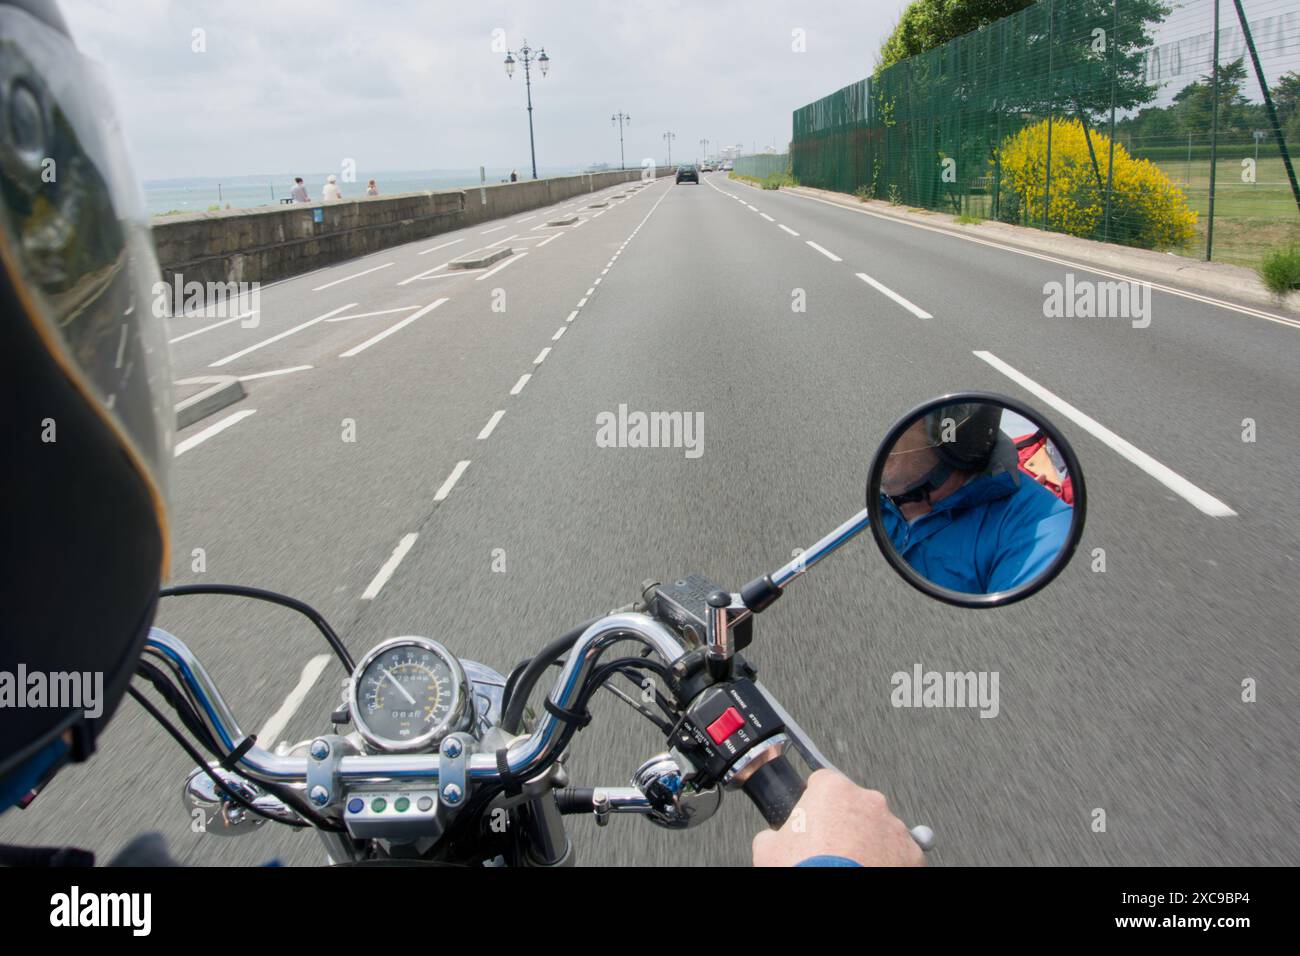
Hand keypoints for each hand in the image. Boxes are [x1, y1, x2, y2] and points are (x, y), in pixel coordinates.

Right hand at [751, 769, 923, 866]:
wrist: (838, 897)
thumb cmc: (804, 868)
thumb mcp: (768, 849)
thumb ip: (772, 833)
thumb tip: (771, 838)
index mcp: (833, 789)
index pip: (822, 781)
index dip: (814, 800)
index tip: (811, 816)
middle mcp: (868, 800)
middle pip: (854, 803)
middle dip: (844, 821)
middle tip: (829, 847)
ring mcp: (894, 826)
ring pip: (880, 827)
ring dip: (868, 840)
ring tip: (853, 863)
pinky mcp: (912, 853)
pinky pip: (900, 852)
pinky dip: (889, 860)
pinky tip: (872, 870)